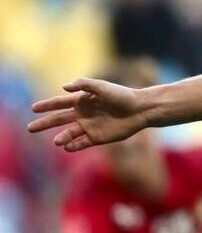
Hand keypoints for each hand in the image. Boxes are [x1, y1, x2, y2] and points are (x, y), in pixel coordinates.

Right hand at [27, 78, 149, 150]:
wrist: (140, 109)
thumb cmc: (122, 95)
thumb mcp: (103, 87)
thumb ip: (84, 85)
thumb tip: (64, 87)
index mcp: (82, 101)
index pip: (60, 103)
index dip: (47, 105)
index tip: (33, 108)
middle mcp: (83, 114)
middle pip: (59, 120)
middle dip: (45, 123)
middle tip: (30, 128)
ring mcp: (90, 127)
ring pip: (70, 133)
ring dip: (62, 137)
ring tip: (57, 141)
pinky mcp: (98, 138)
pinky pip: (82, 143)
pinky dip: (74, 146)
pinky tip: (67, 147)